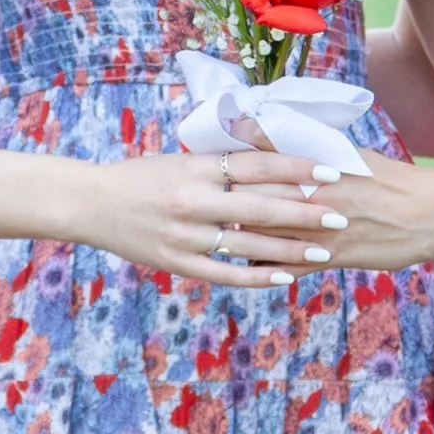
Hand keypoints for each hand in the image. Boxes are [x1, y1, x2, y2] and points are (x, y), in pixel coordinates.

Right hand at [81, 151, 351, 288]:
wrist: (90, 203)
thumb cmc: (141, 177)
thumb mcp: (181, 161)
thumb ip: (222, 163)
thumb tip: (270, 155)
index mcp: (196, 169)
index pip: (257, 165)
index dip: (296, 169)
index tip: (330, 172)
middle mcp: (193, 201)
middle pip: (260, 207)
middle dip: (305, 213)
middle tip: (342, 216)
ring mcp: (184, 236)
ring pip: (248, 245)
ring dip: (290, 250)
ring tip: (324, 252)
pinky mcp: (176, 263)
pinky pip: (224, 273)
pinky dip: (256, 276)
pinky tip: (285, 277)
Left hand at [216, 144, 433, 272]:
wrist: (431, 216)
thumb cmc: (393, 180)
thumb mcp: (353, 155)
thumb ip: (312, 147)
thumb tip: (275, 131)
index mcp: (319, 167)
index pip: (263, 162)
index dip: (231, 162)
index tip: (203, 160)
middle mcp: (315, 197)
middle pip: (254, 198)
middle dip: (224, 198)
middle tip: (196, 199)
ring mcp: (320, 231)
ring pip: (264, 234)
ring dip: (234, 233)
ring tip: (210, 229)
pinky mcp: (329, 259)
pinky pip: (285, 266)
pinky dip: (261, 266)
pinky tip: (240, 265)